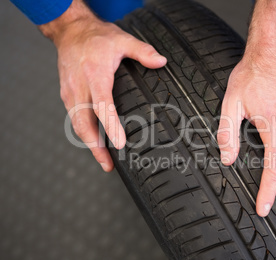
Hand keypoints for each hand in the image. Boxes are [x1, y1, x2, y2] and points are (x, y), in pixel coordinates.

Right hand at [39, 0, 166, 171]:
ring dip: (89, 144)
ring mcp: (70, 92)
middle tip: (109, 164)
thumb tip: (161, 62)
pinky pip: (74, 118)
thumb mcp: (122, 39)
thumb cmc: (96, 37)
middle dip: (95, 147)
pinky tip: (95, 141)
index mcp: (95, 75)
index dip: (110, 126)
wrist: (70, 31)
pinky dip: (84, 132)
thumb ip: (143, 51)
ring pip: (77, 124)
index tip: (119, 143)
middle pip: (84, 123)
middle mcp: (80, 86)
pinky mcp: (67, 94)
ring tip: (103, 160)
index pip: (102, 105)